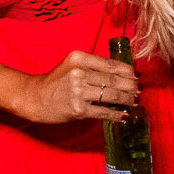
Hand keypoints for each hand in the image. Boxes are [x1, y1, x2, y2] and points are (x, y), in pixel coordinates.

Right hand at [11, 50, 140, 124]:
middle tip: (138, 91)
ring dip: (127, 100)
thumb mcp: (73, 66)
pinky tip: (124, 116)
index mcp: (79, 58)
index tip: (136, 77)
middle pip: (114, 80)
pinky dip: (116, 115)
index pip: (111, 64)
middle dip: (130, 86)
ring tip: (134, 102)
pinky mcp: (78, 109)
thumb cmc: (56, 82)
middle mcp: (79, 72)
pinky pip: (103, 112)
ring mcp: (78, 91)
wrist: (35, 98)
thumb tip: (124, 74)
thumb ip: (94, 67)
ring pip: (111, 95)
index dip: (128, 72)